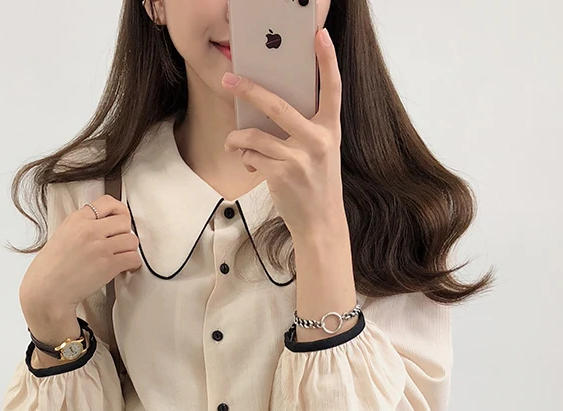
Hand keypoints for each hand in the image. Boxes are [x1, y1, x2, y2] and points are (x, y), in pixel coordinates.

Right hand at [19, 193, 141, 329]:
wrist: (47, 291)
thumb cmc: (51, 269)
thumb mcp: (62, 235)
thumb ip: (82, 226)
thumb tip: (102, 225)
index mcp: (76, 219)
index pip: (108, 202)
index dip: (119, 211)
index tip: (121, 220)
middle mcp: (89, 230)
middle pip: (124, 221)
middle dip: (125, 233)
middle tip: (119, 244)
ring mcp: (100, 247)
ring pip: (132, 239)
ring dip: (129, 250)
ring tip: (121, 257)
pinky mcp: (108, 265)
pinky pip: (133, 258)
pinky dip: (133, 264)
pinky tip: (125, 268)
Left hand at [221, 27, 343, 239]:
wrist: (320, 222)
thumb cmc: (315, 184)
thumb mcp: (320, 152)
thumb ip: (302, 129)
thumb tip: (263, 112)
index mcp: (330, 129)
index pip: (332, 88)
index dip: (328, 60)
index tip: (319, 37)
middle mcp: (318, 140)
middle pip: (277, 105)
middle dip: (248, 90)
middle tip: (229, 80)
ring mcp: (299, 158)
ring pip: (254, 136)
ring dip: (237, 139)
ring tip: (234, 142)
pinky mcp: (281, 175)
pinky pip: (251, 157)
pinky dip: (244, 159)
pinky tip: (249, 164)